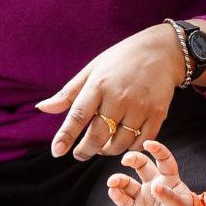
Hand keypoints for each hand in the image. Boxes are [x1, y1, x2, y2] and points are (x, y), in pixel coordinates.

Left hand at [34, 23, 183, 159]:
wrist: (162, 51)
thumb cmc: (121, 60)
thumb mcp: (92, 69)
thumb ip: (68, 93)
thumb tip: (42, 108)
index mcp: (99, 84)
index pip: (78, 115)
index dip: (66, 136)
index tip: (57, 151)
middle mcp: (119, 97)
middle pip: (98, 135)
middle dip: (85, 150)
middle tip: (80, 154)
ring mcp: (140, 107)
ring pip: (119, 143)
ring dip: (107, 150)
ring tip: (102, 146)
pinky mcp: (158, 114)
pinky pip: (140, 143)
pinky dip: (129, 148)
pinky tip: (123, 142)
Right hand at [106, 140, 195, 205]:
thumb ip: (169, 196)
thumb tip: (155, 187)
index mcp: (169, 179)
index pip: (164, 160)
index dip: (158, 150)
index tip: (148, 144)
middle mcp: (153, 183)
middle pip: (141, 165)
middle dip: (133, 159)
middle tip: (126, 160)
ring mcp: (141, 196)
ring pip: (127, 182)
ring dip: (118, 180)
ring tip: (113, 182)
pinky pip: (122, 200)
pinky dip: (116, 194)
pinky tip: (113, 191)